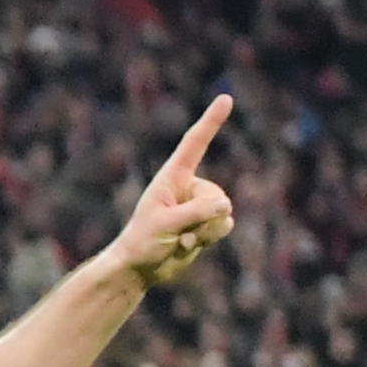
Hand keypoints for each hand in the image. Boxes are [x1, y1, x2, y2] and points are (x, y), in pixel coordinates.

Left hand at [103, 96, 237, 290]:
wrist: (140, 268)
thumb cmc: (142, 242)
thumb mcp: (165, 225)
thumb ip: (195, 213)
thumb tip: (225, 205)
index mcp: (173, 176)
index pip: (195, 143)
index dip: (211, 121)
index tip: (225, 98)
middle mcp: (189, 186)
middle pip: (216, 195)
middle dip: (203, 217)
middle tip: (177, 232)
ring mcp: (200, 205)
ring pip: (223, 213)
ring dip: (205, 232)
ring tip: (179, 239)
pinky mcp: (207, 223)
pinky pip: (224, 226)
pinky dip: (209, 239)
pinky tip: (188, 245)